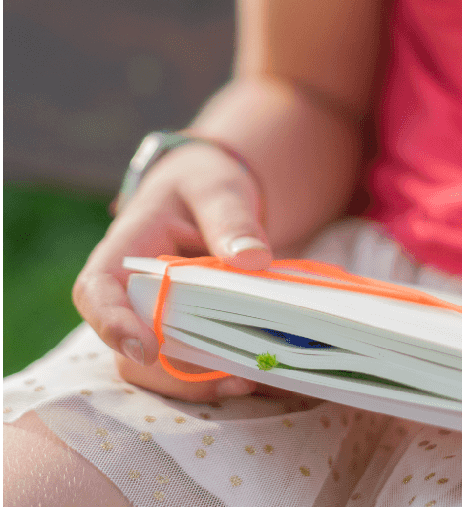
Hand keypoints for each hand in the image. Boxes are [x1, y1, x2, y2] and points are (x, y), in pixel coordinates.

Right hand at [73, 142, 270, 399]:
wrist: (209, 194)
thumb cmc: (202, 185)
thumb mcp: (218, 188)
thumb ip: (232, 220)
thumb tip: (253, 259)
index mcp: (123, 250)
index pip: (96, 291)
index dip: (111, 324)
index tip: (145, 348)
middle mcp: (129, 295)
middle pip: (128, 349)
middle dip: (173, 372)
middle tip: (232, 376)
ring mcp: (154, 320)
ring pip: (159, 369)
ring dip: (199, 383)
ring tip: (251, 379)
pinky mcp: (183, 334)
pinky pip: (191, 366)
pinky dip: (219, 375)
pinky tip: (258, 375)